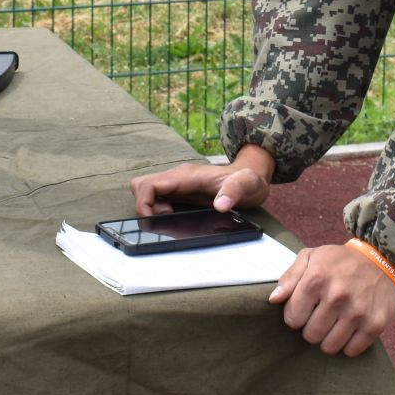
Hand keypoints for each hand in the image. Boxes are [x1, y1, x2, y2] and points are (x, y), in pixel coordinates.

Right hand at [131, 159, 269, 216]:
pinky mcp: (180, 191)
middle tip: (164, 219)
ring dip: (150, 207)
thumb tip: (220, 206)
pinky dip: (157, 209)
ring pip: (147, 191)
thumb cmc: (248, 180)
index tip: (158, 219)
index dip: (144, 204)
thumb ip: (233, 192)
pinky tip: (175, 217)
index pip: (149, 184)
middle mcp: (178, 177)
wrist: (253, 176)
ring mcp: (178, 183)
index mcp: (186, 176)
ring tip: (170, 218)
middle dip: (144, 206)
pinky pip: (157, 197)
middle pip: (141, 185)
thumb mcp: (246, 185)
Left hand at [270, 243, 394, 356]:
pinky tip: (350, 328)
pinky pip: (352, 350)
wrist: (383, 259)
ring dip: (329, 338)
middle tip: (322, 315)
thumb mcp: (312, 257)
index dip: (297, 315)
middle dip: (312, 327)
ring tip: (335, 322)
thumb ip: (289, 278)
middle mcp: (336, 296)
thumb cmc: (341, 261)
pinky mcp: (375, 324)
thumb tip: (273, 299)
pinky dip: (349, 344)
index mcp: (316, 279)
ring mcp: (357, 312)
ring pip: (329, 347)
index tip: (306, 308)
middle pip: (310, 335)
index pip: (292, 319)